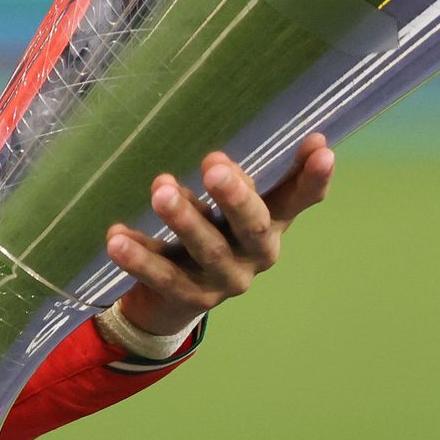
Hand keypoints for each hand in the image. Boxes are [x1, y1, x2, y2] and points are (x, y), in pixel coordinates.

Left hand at [105, 133, 335, 336]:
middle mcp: (253, 257)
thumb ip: (259, 177)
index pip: (297, 201)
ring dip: (184, 219)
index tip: (322, 149)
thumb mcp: (239, 209)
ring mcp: (221, 281)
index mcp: (271, 227)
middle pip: (252, 227)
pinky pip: (161, 275)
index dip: (312, 179)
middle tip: (214, 164)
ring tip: (160, 190)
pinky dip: (139, 256)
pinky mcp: (186, 298)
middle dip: (234, 197)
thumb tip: (316, 139)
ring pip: (205, 250)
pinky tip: (116, 236)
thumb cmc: (216, 235)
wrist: (175, 300)